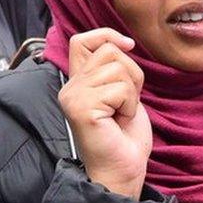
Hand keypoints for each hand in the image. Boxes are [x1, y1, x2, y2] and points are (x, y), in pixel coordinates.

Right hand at [58, 29, 150, 199]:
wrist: (123, 168)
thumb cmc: (125, 134)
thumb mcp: (122, 92)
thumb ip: (114, 69)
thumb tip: (123, 43)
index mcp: (79, 81)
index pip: (82, 40)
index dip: (107, 35)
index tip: (129, 45)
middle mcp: (71, 87)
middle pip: (110, 52)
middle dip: (132, 74)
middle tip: (126, 103)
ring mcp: (73, 97)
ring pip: (118, 69)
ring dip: (132, 93)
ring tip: (121, 113)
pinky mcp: (82, 108)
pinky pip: (121, 89)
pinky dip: (130, 105)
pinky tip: (119, 121)